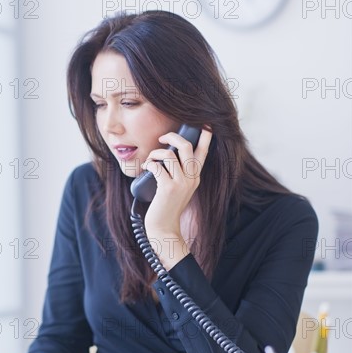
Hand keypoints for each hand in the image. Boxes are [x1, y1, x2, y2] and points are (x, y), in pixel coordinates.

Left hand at [142, 128, 211, 268]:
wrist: (163, 228)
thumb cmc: (166, 207)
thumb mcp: (178, 189)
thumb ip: (177, 173)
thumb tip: (167, 153)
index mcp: (195, 177)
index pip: (203, 153)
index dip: (205, 137)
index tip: (205, 124)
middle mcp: (191, 179)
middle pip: (186, 147)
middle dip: (172, 137)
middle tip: (162, 139)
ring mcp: (181, 183)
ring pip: (169, 154)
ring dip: (155, 153)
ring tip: (150, 160)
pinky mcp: (168, 188)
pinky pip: (158, 166)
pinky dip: (149, 163)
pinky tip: (146, 168)